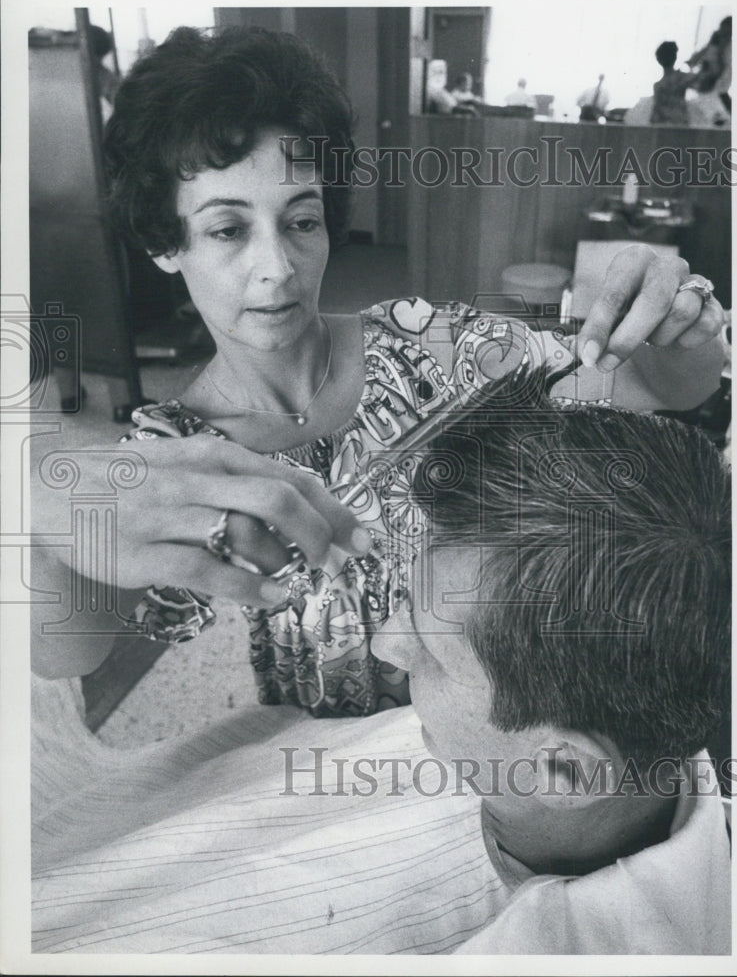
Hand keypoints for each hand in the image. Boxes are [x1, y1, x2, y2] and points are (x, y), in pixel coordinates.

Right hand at [33, 435, 372, 608]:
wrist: (54, 492)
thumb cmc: (132, 482)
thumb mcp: (188, 466)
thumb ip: (239, 483)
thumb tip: (298, 511)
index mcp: (215, 455)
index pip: (292, 477)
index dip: (336, 509)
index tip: (364, 536)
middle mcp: (198, 478)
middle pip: (281, 500)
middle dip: (324, 534)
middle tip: (342, 562)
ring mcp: (171, 515)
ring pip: (249, 533)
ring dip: (288, 562)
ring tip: (298, 578)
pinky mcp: (148, 553)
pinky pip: (211, 571)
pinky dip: (251, 588)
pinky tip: (273, 598)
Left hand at [577, 245, 724, 371]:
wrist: (666, 320)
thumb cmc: (630, 312)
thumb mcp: (608, 317)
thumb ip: (598, 333)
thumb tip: (588, 355)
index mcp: (633, 261)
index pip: (615, 294)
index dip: (599, 328)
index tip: (588, 356)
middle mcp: (665, 266)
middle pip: (653, 301)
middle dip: (627, 339)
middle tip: (607, 363)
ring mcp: (693, 282)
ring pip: (682, 312)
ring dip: (661, 336)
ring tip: (652, 338)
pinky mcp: (712, 304)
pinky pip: (704, 325)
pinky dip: (688, 340)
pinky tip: (677, 340)